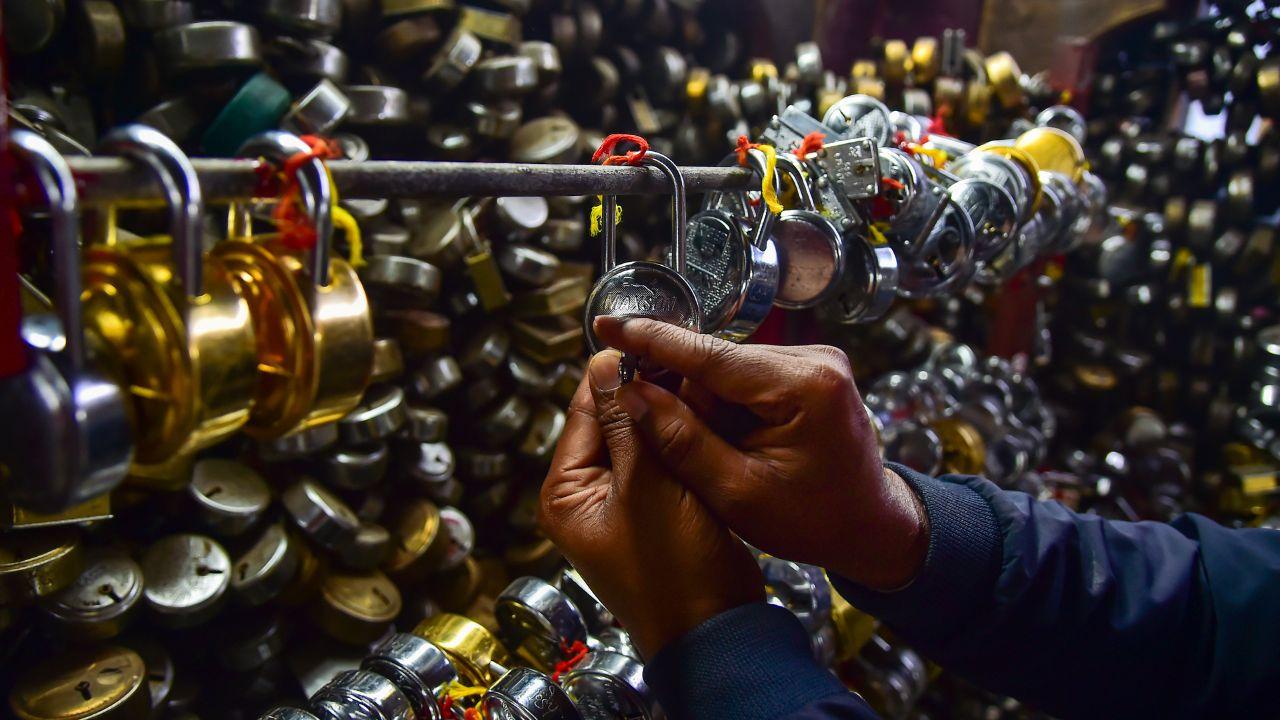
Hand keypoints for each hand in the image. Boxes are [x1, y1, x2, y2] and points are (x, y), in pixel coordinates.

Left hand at [539, 350, 764, 657]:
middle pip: (614, 420)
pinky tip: (707, 421)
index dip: (618, 374)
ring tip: (700, 386)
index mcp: (565, 491)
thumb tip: (608, 364)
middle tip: (685, 362)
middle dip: (648, 393)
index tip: (652, 341)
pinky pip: (664, 461)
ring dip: (669, 415)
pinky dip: (682, 442)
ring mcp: (621, 503)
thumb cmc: (675, 574)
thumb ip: (630, 423)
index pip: (585, 410)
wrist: (715, 633)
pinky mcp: (656, 510)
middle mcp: (585, 495)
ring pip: (644, 438)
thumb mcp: (648, 488)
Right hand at [593, 317, 928, 590]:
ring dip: (710, 410)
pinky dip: (730, 410)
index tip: (607, 326)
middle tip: (697, 453)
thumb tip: (631, 394)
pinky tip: (739, 446)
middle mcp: (815, 359)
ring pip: (726, 371)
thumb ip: (681, 440)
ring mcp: (814, 360)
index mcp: (805, 386)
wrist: (872, 528)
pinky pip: (745, 379)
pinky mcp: (808, 370)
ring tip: (729, 458)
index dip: (652, 341)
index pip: (710, 354)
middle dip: (690, 402)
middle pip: (716, 364)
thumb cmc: (815, 521)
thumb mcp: (737, 493)